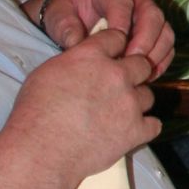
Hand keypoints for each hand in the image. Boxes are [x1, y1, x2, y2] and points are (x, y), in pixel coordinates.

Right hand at [13, 27, 161, 176]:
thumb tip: (84, 62)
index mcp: (91, 57)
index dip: (115, 47)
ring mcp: (129, 103)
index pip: (116, 37)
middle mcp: (115, 75)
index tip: (113, 55)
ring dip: (136, 102)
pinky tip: (129, 130)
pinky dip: (144, 128)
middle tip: (117, 86)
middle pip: (141, 64)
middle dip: (132, 73)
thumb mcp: (47, 73)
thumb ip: (74, 61)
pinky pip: (153, 125)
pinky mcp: (135, 130)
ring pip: (147, 95)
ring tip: (117, 113)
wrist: (41, 151)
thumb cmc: (35, 114)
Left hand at [42, 0, 174, 75]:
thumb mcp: (58, 16)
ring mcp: (146, 15)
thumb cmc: (66, 14)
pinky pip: (166, 45)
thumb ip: (66, 28)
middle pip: (152, 14)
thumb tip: (77, 45)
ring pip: (165, 30)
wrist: (72, 16)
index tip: (114, 43)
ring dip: (157, 52)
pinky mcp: (153, 33)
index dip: (121, 21)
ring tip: (142, 72)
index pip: (121, 1)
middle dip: (145, 38)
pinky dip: (161, 61)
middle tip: (132, 60)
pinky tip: (148, 76)